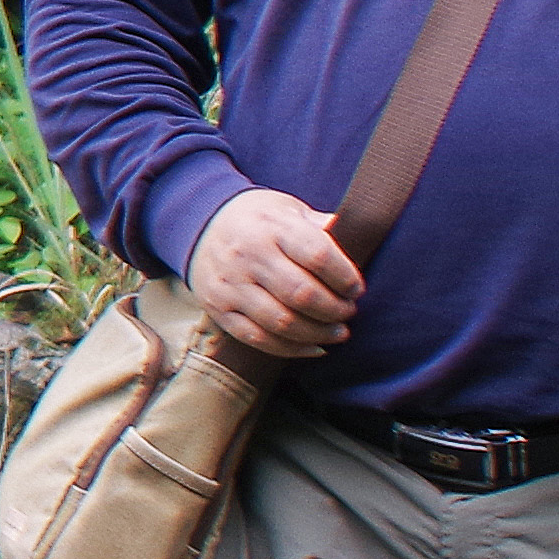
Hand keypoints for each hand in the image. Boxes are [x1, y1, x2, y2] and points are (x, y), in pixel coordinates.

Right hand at [184, 188, 367, 361]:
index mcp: (272, 226)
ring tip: (337, 332)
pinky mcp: (219, 309)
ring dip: (318, 333)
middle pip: (302, 294)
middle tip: (348, 312)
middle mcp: (249, 255)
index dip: (345, 278)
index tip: (356, 289)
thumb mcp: (289, 209)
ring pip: (282, 321)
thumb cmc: (258, 219)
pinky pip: (258, 338)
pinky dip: (291, 349)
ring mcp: (231, 285)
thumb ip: (322, 226)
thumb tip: (358, 235)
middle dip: (334, 309)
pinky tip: (314, 347)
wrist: (200, 223)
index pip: (318, 256)